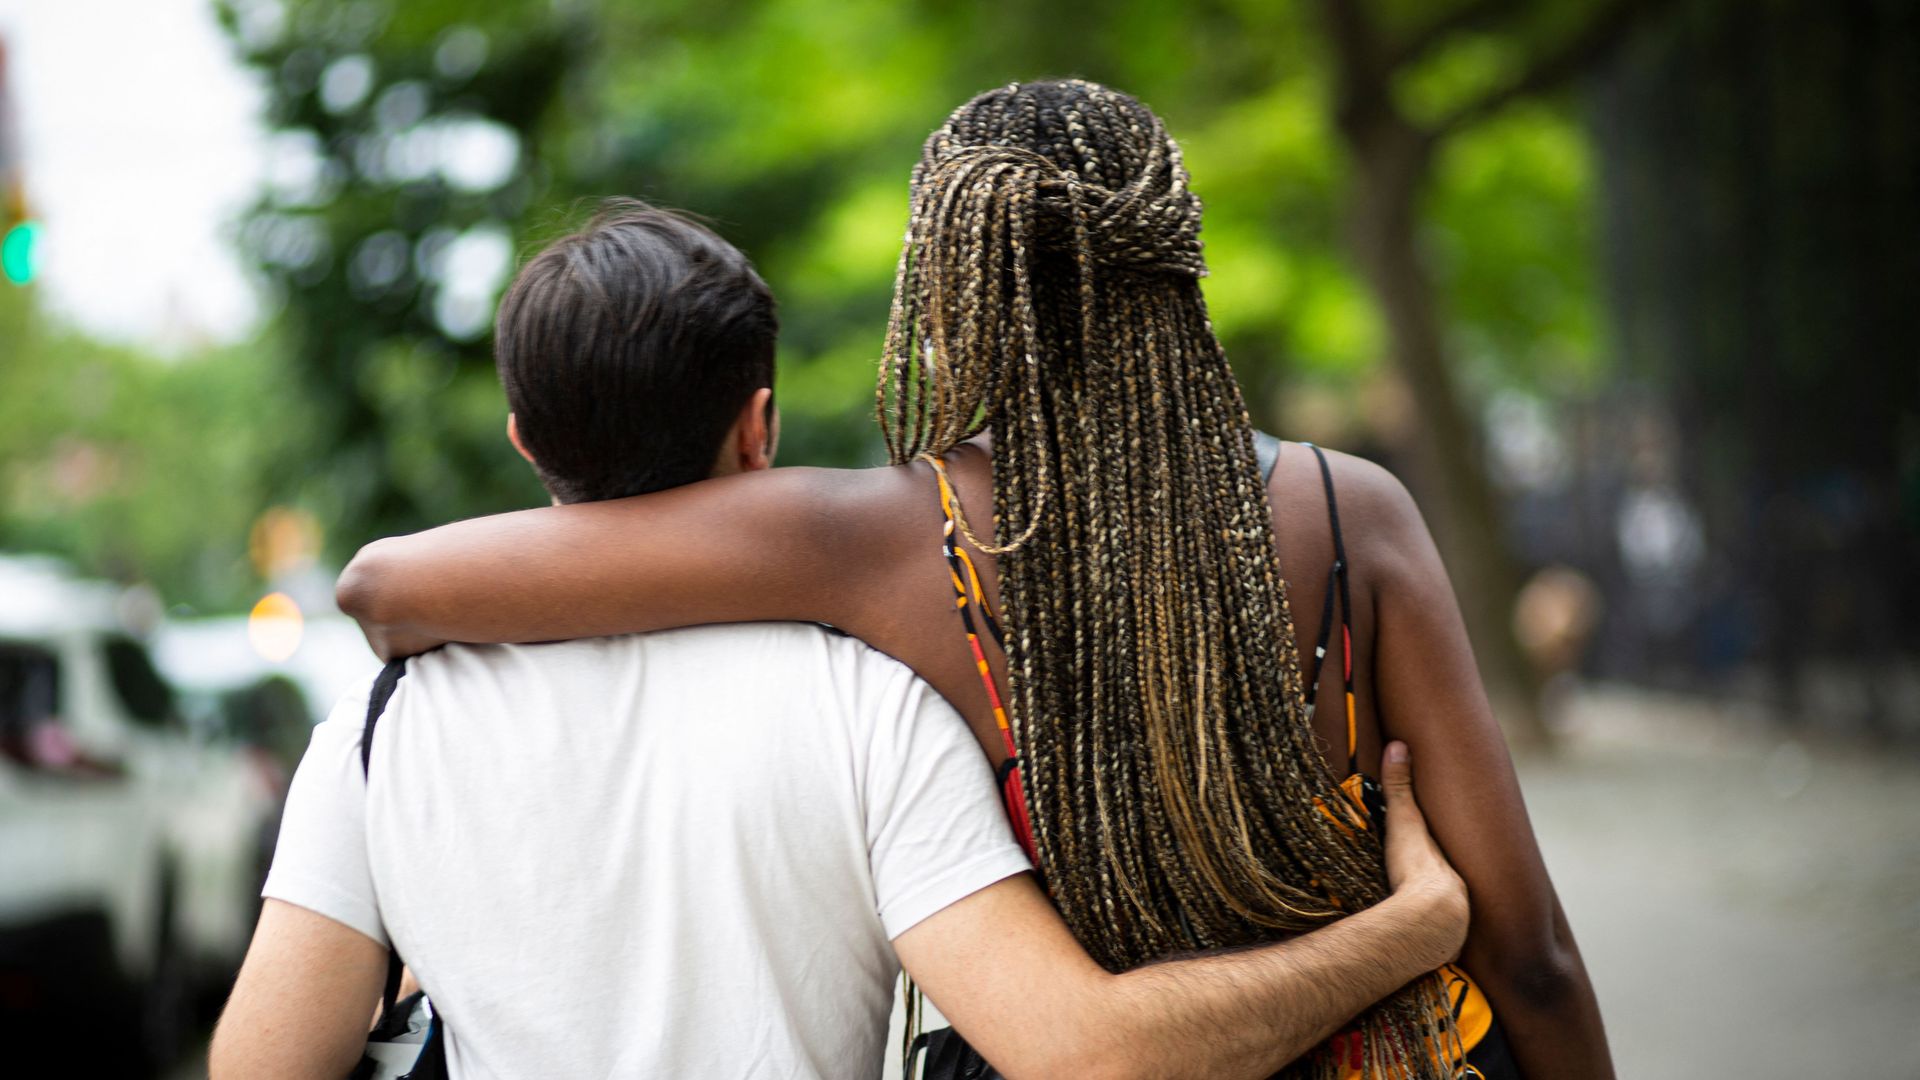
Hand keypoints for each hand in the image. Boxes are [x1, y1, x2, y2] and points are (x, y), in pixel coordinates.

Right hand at [1380, 740, 1468, 960]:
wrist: (1432, 918)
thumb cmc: (1417, 867)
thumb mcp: (1404, 823)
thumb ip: (1398, 787)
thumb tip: (1399, 745)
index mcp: (1449, 869)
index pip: (1443, 862)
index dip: (1434, 862)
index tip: (1428, 862)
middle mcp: (1458, 897)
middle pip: (1450, 895)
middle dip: (1442, 897)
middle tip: (1429, 899)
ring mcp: (1453, 928)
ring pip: (1447, 925)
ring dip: (1440, 928)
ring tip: (1426, 931)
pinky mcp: (1441, 954)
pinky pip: (1437, 949)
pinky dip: (1431, 950)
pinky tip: (1423, 956)